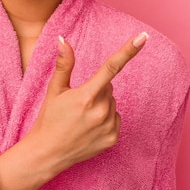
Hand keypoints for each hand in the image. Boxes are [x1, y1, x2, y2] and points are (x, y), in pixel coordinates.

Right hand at [28, 32, 148, 172]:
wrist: (47, 153)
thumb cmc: (49, 119)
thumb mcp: (54, 90)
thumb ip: (64, 64)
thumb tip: (63, 39)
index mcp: (86, 96)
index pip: (111, 67)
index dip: (128, 50)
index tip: (143, 37)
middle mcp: (101, 111)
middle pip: (108, 87)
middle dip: (97, 89)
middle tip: (78, 102)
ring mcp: (109, 126)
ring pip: (112, 102)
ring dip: (101, 104)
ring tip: (81, 117)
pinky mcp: (113, 138)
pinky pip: (116, 117)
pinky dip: (106, 118)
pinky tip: (90, 127)